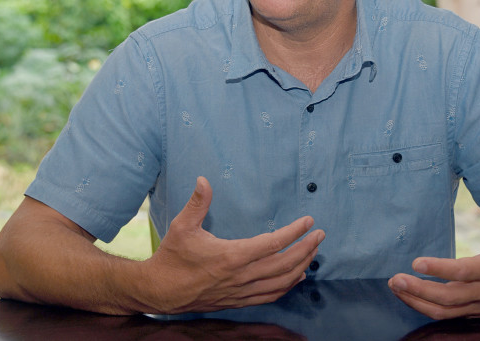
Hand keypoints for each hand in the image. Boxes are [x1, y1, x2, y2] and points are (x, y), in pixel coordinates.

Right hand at [139, 176, 324, 313]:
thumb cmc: (171, 257)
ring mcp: (241, 291)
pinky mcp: (238, 301)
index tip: (309, 221)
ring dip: (301, 266)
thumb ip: (197, 203)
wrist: (159, 291)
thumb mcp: (181, 226)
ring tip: (314, 253)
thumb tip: (204, 179)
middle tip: (320, 235)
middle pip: (285, 264)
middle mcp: (241, 276)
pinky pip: (270, 295)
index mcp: (231, 256)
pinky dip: (288, 286)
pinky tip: (297, 277)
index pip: (273, 243)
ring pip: (281, 282)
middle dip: (307, 249)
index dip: (294, 232)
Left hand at [388, 185, 479, 318]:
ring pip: (444, 311)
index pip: (464, 271)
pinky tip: (408, 296)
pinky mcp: (474, 312)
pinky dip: (424, 308)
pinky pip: (446, 315)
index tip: (416, 262)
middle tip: (395, 278)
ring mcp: (479, 305)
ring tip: (395, 287)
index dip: (440, 268)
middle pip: (448, 297)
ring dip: (417, 301)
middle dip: (420, 290)